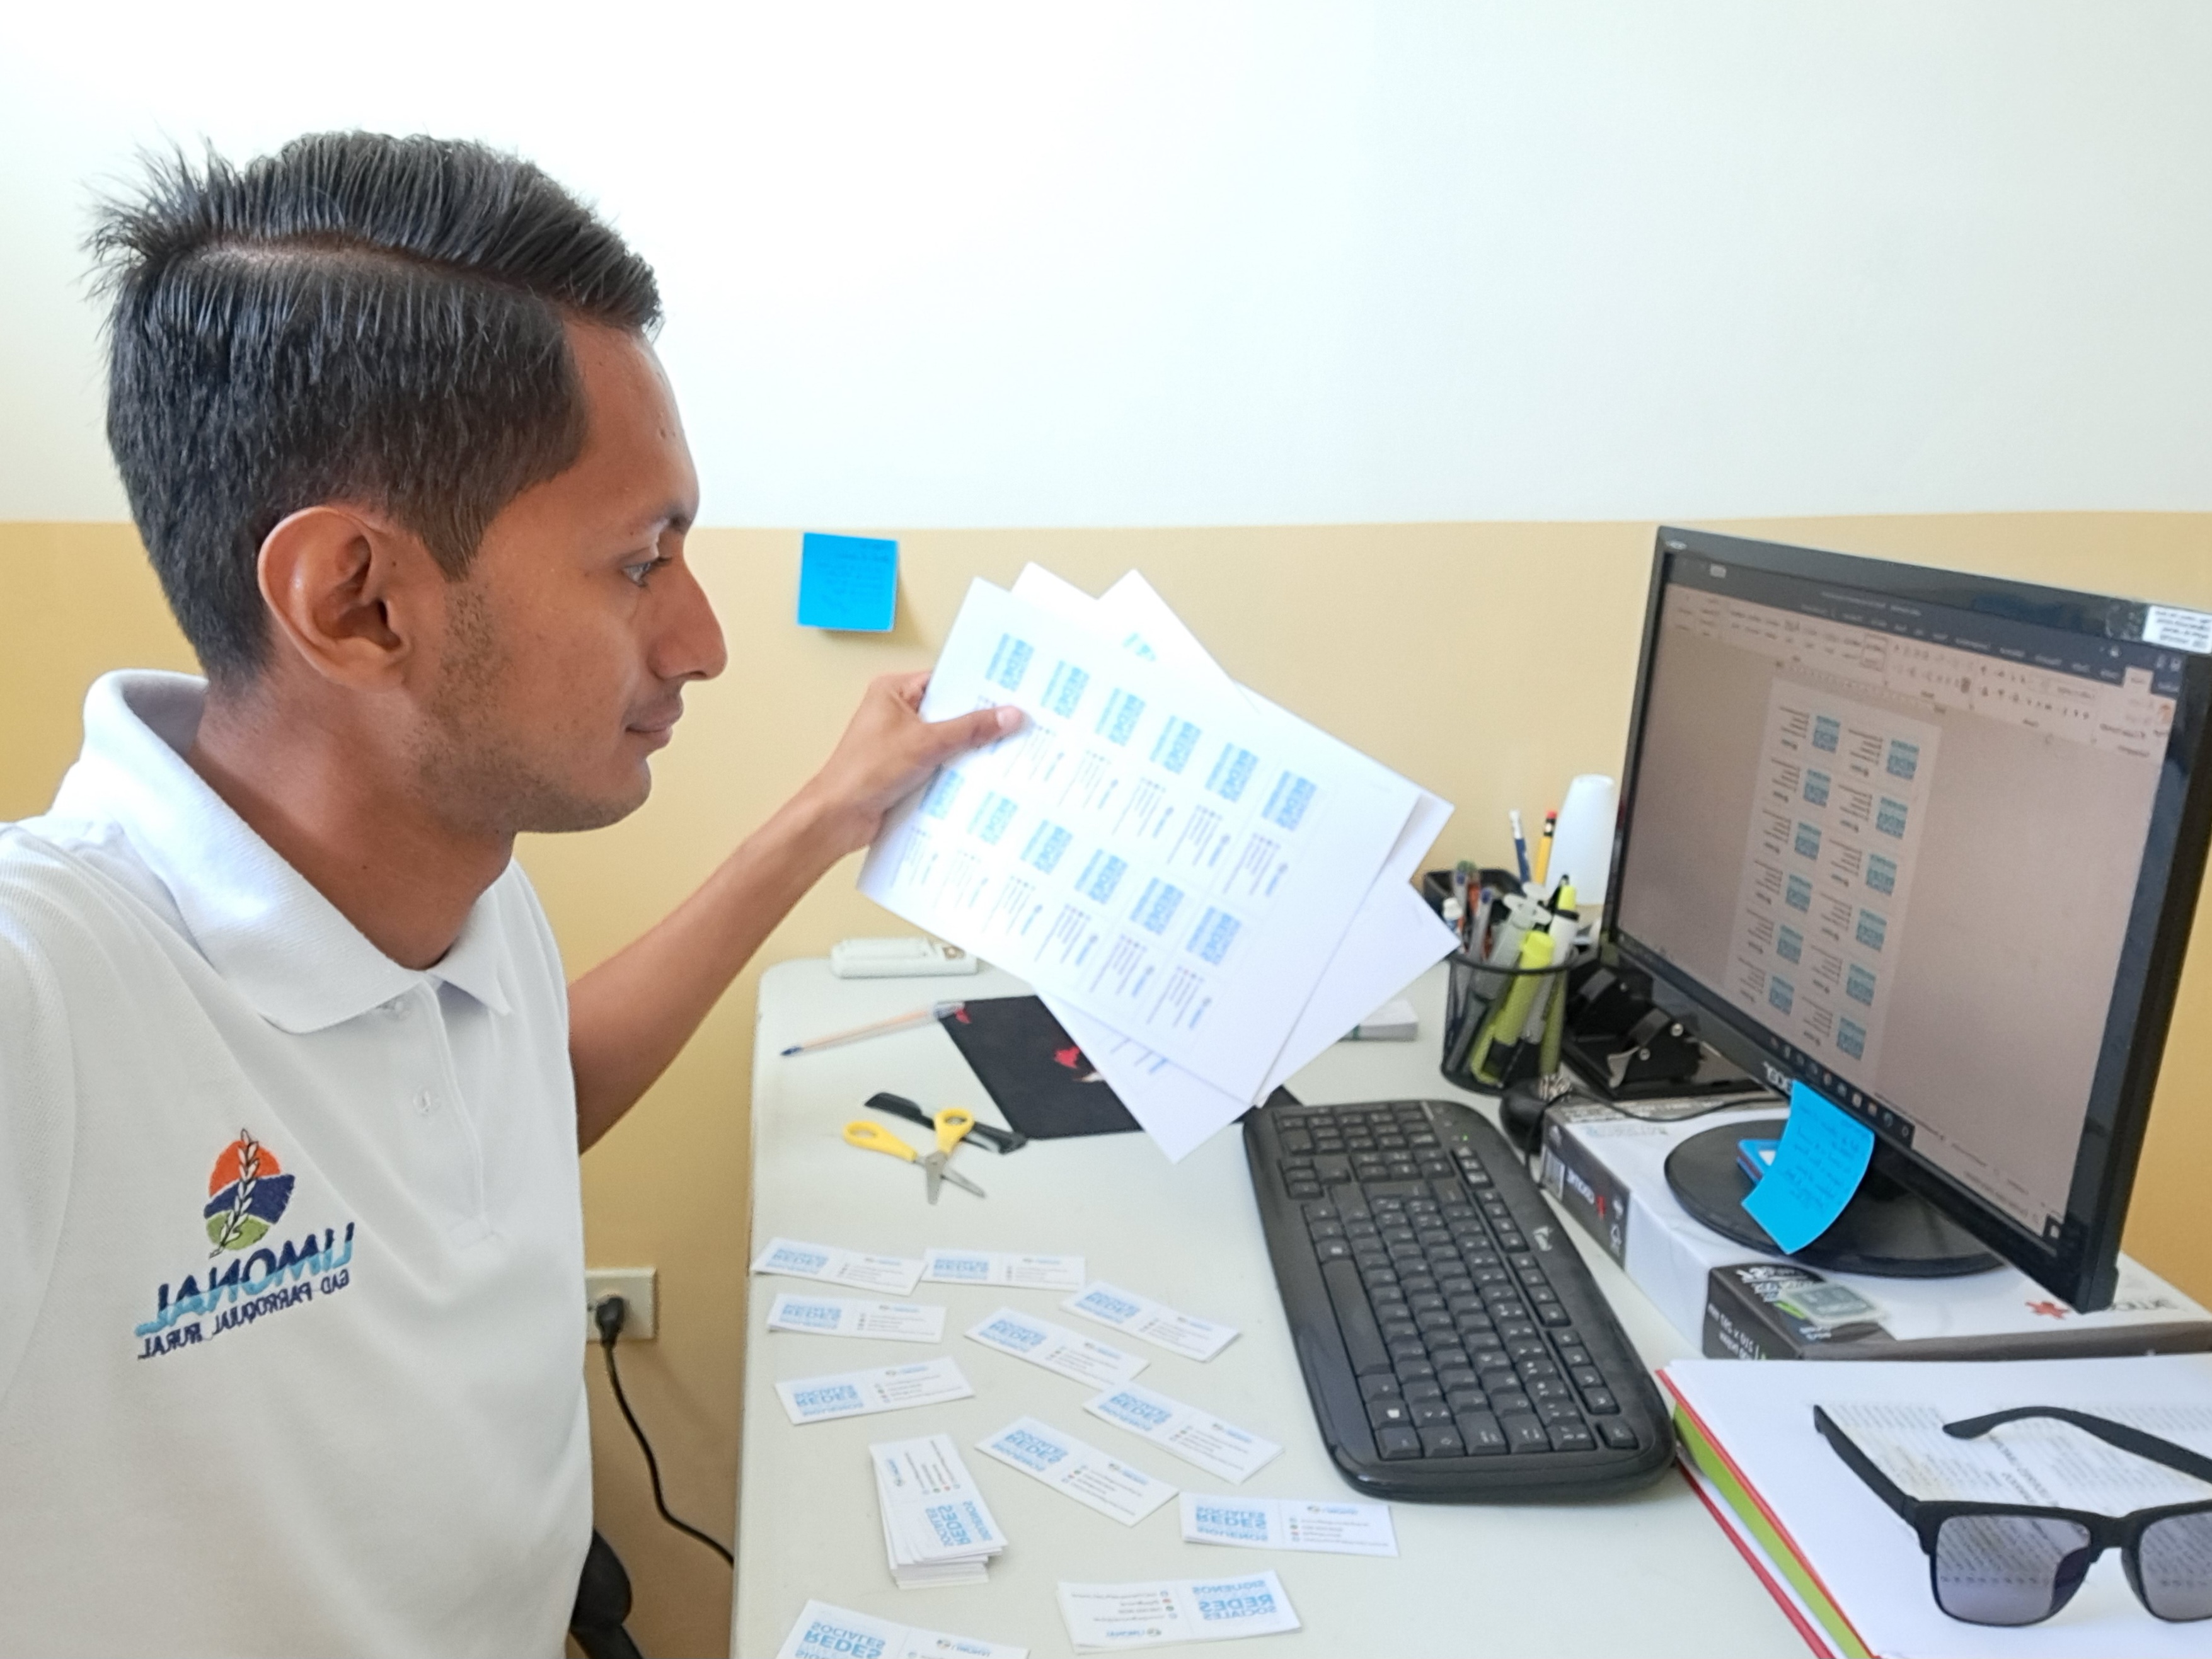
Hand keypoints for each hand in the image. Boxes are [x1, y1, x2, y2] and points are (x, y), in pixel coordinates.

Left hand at [798, 671, 1022, 857]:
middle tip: (1014, 722)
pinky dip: (956, 769)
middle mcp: (896, 713)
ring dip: (968, 749)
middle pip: (949, 712)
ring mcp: (901, 742)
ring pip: (947, 740)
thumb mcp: (926, 743)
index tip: (1009, 693)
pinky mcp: (905, 769)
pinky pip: (940, 763)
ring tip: (1005, 748)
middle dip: (977, 721)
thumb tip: (1007, 715)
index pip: (945, 681)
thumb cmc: (863, 772)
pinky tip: (981, 775)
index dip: (977, 688)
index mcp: (893, 691)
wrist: (838, 816)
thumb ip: (970, 729)